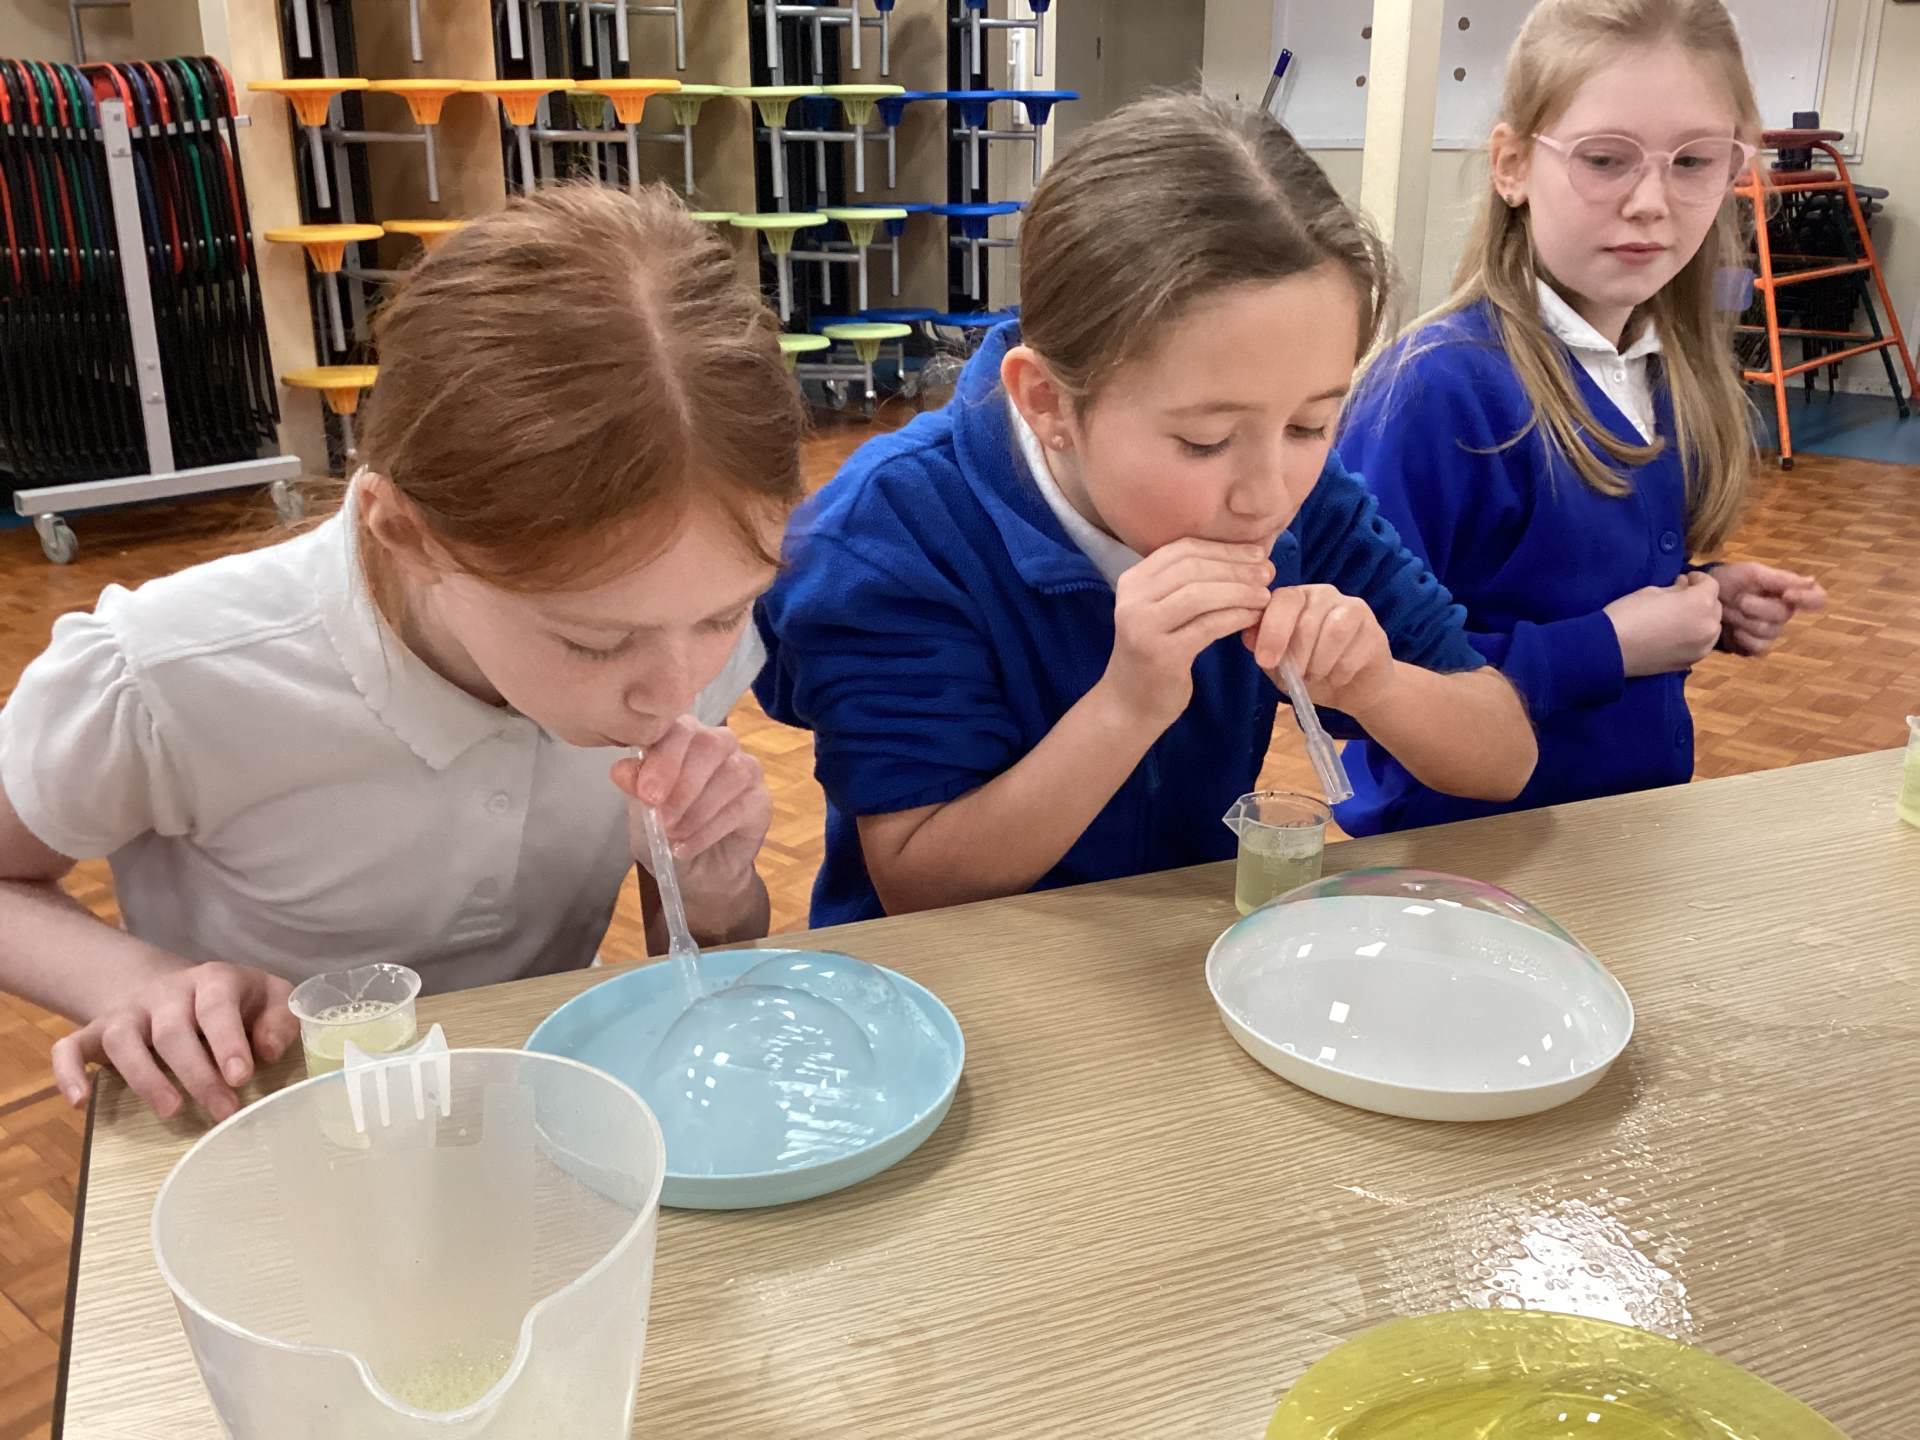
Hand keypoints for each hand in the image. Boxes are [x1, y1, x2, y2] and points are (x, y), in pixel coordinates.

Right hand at [51, 961, 297, 1120]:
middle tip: (222, 1110)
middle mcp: (165, 993)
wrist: (175, 988)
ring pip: (121, 1039)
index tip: (241, 1077)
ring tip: (171, 1110)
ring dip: (144, 1077)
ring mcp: (128, 1012)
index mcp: (213, 980)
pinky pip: (70, 1047)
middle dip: (197, 1073)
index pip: (217, 1006)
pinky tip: (81, 1103)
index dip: (228, 1041)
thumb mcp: (270, 997)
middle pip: (172, 1031)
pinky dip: (69, 1073)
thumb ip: (280, 1018)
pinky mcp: (97, 1031)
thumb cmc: (235, 1003)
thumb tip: (266, 1051)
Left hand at [613, 716, 770, 916]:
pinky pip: (741, 806)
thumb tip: (621, 770)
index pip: (680, 728)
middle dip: (683, 784)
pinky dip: (709, 830)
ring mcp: (746, 769)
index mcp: (685, 738)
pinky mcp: (762, 799)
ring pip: (731, 774)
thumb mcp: (641, 814)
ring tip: (674, 835)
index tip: (648, 794)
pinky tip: (687, 847)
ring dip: (697, 809)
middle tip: (662, 818)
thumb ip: (635, 788)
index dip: (664, 757)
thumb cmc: (667, 834)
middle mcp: (719, 745)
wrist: (696, 874)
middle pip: (710, 744)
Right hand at [1097, 539, 1273, 729]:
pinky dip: (1236, 617)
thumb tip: (1244, 557)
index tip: (1256, 553)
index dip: (1223, 548)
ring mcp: (1144, 627)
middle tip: (1268, 573)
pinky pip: (1208, 626)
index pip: (1182, 549)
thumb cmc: (1156, 652)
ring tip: (1265, 595)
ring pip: (1200, 595)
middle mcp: (1133, 599)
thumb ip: (1187, 583)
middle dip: (1236, 568)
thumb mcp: (1162, 610)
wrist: (1130, 702)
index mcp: (1133, 581)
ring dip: (1240, 591)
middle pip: (1193, 568)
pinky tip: (1254, 617)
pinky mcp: (1162, 654)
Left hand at [1244, 584, 1395, 714]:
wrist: (1354, 689)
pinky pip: (1353, 651)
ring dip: (1319, 664)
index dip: (1272, 631)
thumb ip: (1262, 648)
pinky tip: (1338, 677)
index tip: (1265, 661)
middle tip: (1298, 677)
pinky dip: (1340, 673)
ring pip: (1333, 631)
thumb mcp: (1279, 664)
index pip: (1282, 600)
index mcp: (1295, 599)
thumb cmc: (1311, 672)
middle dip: (1297, 657)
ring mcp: (1351, 608)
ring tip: (1317, 676)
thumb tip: (1247, 635)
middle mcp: (1323, 595)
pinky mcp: (1373, 629)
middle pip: (1306, 620)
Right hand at [1604, 572, 1723, 676]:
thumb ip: (1676, 589)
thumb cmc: (1629, 613)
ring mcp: (1703, 646)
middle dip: (1701, 599)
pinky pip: (1702, 644)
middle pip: (1715, 607)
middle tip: (1683, 598)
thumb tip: (1684, 587)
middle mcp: (1708, 625)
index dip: (1698, 579)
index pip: (1711, 584)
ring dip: (1701, 619)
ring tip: (1682, 618)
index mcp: (1700, 603)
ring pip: (1711, 627)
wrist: (1611, 648)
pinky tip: (1678, 635)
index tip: (1685, 579)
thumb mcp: (1653, 591)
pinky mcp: (1692, 661)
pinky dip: (1696, 636)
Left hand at [1711, 561, 1826, 655]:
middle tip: (1738, 598)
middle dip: (1755, 606)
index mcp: (1789, 593)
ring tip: (1728, 610)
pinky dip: (1742, 638)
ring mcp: (1771, 632)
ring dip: (1743, 620)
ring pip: (1768, 631)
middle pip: (1783, 615)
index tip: (1787, 594)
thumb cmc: (1730, 581)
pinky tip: (1731, 629)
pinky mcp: (1755, 647)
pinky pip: (1758, 647)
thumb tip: (1811, 582)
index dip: (1807, 599)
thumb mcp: (1751, 572)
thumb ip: (1779, 578)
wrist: (1702, 598)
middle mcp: (1784, 614)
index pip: (1817, 599)